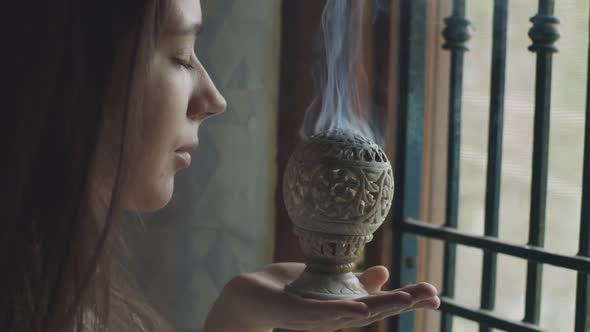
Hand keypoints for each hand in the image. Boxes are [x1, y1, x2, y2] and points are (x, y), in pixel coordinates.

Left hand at [203, 262, 439, 331]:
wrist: (251, 296)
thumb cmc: (291, 292)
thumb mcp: (329, 285)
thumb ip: (356, 283)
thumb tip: (386, 273)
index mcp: (344, 308)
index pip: (380, 305)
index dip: (407, 300)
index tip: (434, 294)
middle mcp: (333, 317)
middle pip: (372, 311)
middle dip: (402, 304)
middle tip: (432, 296)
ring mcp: (314, 317)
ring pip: (350, 314)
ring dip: (379, 307)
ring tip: (405, 300)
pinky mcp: (293, 311)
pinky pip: (318, 313)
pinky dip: (339, 312)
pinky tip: (358, 308)